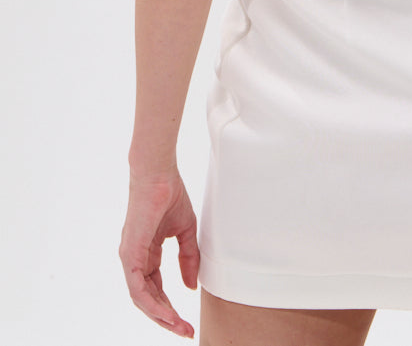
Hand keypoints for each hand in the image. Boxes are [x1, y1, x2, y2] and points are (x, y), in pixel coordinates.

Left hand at [119, 168, 199, 337]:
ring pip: (142, 298)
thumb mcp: (185, 231)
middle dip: (167, 318)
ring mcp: (130, 257)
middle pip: (148, 299)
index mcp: (146, 253)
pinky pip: (138, 287)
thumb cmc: (169, 195)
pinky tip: (165, 313)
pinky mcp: (130, 253)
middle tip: (185, 331)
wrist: (159, 174)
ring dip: (160, 316)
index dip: (172, 306)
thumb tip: (189, 286)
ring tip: (178, 326)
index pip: (157, 288)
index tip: (187, 321)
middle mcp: (135, 259)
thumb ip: (188, 258)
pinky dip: (152, 303)